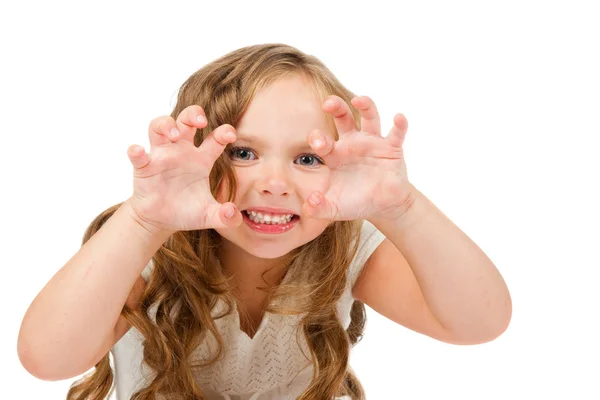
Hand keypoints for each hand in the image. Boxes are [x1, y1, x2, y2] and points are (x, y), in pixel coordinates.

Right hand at [126, 105, 242, 234]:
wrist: (160, 221)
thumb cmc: (186, 211)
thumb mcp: (209, 215)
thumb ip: (225, 216)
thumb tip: (234, 214)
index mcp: (202, 159)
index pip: (215, 138)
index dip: (224, 132)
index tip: (229, 134)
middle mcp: (182, 151)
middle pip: (186, 120)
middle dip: (193, 114)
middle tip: (201, 121)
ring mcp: (161, 156)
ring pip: (159, 126)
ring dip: (166, 124)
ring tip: (174, 133)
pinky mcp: (144, 167)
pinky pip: (138, 154)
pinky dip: (136, 151)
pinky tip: (137, 151)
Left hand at [301, 95, 416, 221]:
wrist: (383, 206)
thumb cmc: (355, 202)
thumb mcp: (334, 208)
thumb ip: (318, 208)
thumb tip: (308, 206)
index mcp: (335, 154)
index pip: (323, 141)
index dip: (318, 139)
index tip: (317, 142)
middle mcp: (353, 143)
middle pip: (343, 117)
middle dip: (336, 107)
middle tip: (328, 103)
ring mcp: (373, 143)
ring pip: (370, 117)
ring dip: (366, 106)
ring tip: (359, 100)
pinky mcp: (392, 148)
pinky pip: (397, 133)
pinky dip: (400, 125)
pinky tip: (398, 117)